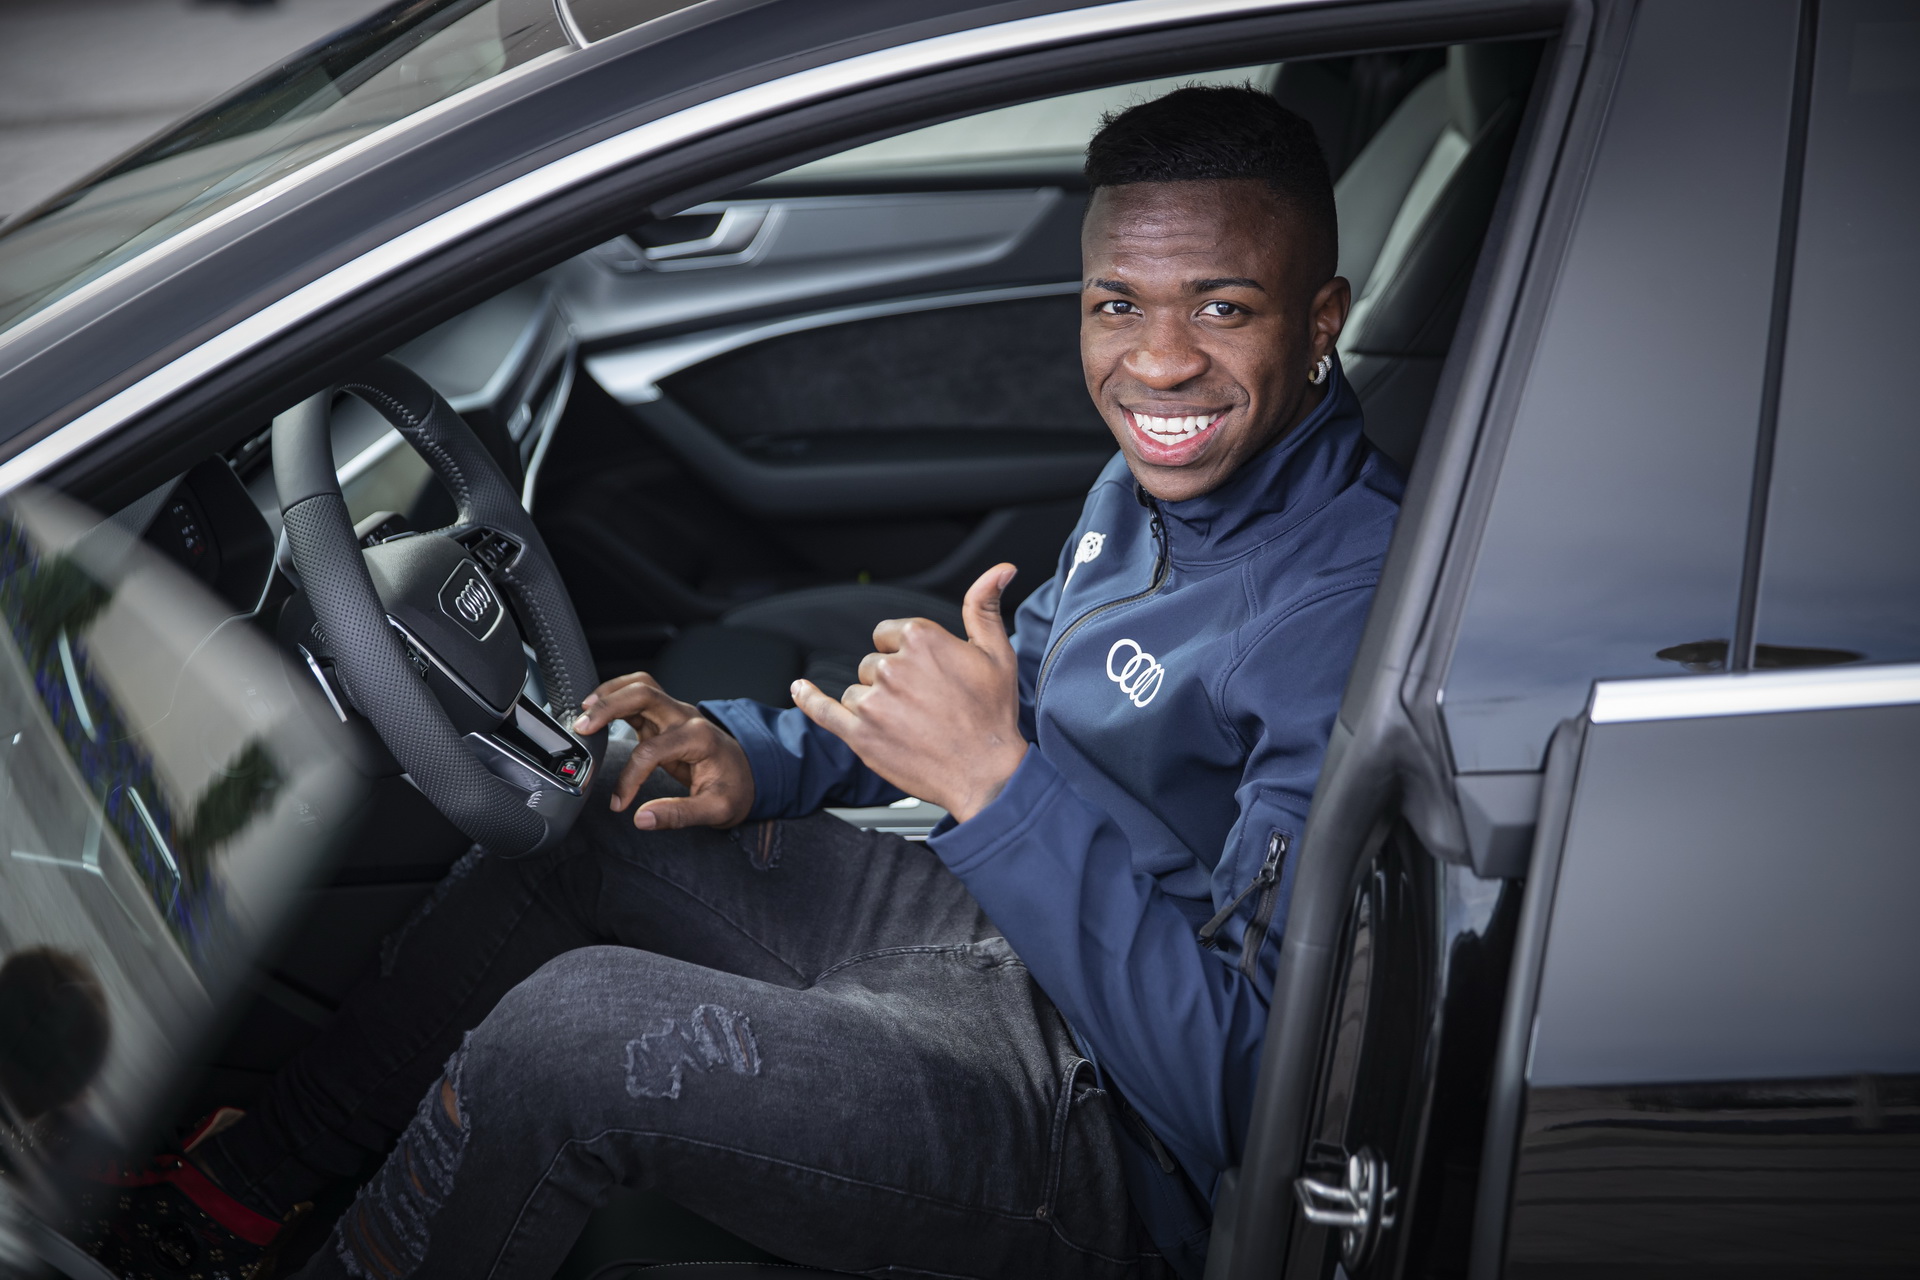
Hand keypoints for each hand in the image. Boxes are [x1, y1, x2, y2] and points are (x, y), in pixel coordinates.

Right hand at [572, 673, 753, 829]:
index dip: (629, 778)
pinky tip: (597, 710)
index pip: (651, 750)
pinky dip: (616, 697)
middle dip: (609, 707)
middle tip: (582, 728)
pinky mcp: (665, 718)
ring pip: (640, 686)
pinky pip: (639, 696)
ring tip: (583, 711)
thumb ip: (678, 815)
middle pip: (644, 694)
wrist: (750, 775)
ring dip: (610, 694)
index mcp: (699, 738)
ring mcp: (676, 713)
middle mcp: (686, 718)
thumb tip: (642, 819)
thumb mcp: (716, 810)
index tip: (619, 803)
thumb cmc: (735, 790)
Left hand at [792, 564, 1027, 821]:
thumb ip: (984, 606)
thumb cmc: (993, 714)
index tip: (926, 676)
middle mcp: (891, 666)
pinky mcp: (859, 735)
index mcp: (921, 639)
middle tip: (924, 706)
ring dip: (874, 705)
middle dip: (891, 682)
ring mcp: (872, 702)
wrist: (987, 774)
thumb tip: (1000, 570)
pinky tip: (799, 689)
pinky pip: (822, 711)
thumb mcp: (997, 653)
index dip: (905, 656)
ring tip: (910, 725)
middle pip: (872, 664)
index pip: (889, 636)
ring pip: (857, 691)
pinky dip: (808, 699)